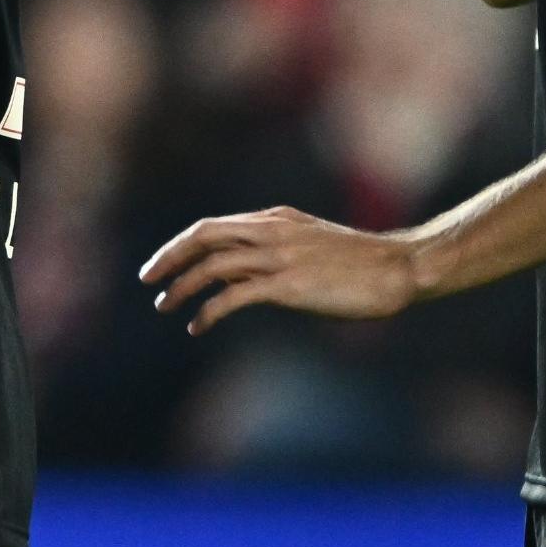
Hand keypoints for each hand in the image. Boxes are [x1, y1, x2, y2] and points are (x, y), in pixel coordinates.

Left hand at [136, 206, 425, 333]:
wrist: (398, 269)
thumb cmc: (359, 263)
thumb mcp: (309, 244)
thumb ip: (275, 249)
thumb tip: (242, 274)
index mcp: (275, 219)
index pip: (212, 226)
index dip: (180, 245)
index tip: (160, 265)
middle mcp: (272, 232)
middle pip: (203, 237)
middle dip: (169, 258)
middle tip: (147, 281)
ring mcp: (280, 257)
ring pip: (213, 266)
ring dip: (183, 288)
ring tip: (167, 307)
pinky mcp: (289, 285)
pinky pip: (234, 296)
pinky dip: (209, 311)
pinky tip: (198, 326)